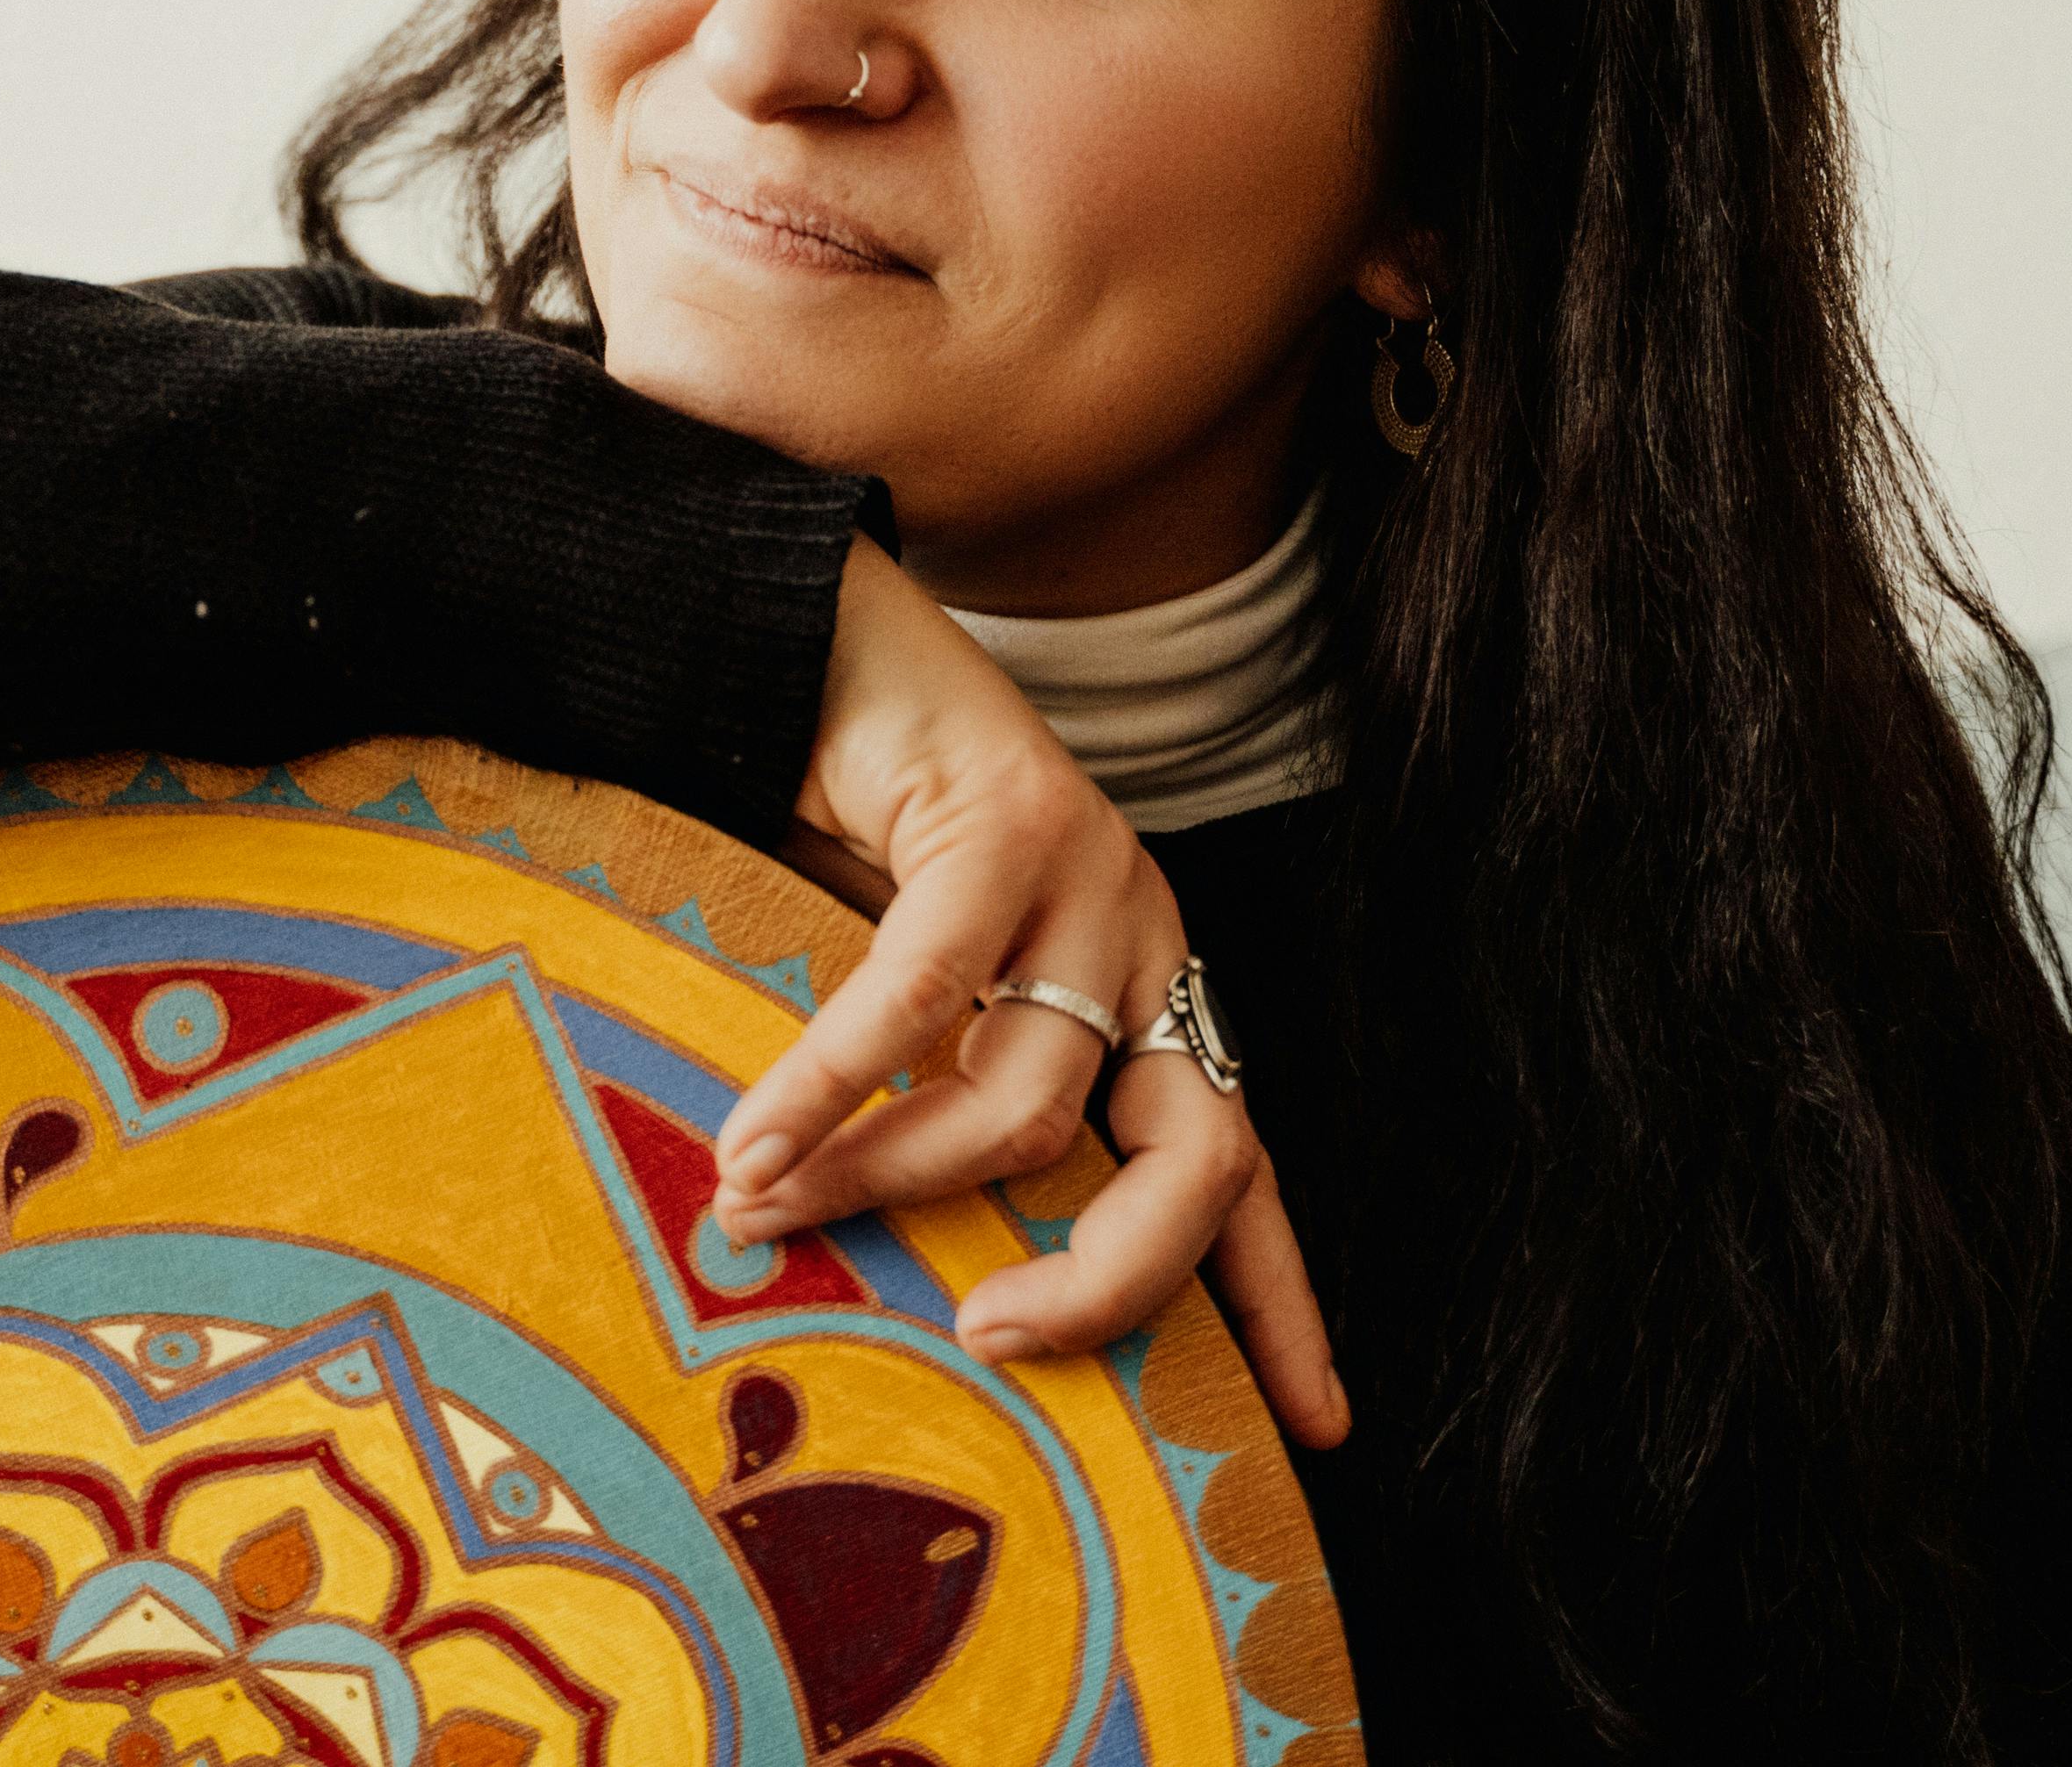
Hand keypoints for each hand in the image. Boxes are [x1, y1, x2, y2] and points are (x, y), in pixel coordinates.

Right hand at [709, 537, 1348, 1448]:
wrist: (814, 642)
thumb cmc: (849, 840)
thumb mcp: (916, 1007)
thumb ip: (930, 1111)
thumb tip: (888, 1281)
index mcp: (1152, 997)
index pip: (1241, 1172)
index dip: (1279, 1303)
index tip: (1315, 1429)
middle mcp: (1152, 943)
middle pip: (1200, 1159)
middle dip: (1106, 1280)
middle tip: (989, 1337)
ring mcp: (1096, 877)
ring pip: (1030, 1096)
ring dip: (885, 1177)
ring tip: (764, 1208)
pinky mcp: (1010, 819)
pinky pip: (919, 997)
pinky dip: (828, 1086)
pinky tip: (756, 1140)